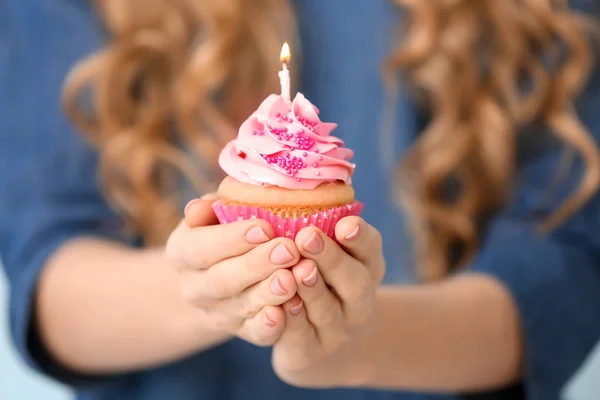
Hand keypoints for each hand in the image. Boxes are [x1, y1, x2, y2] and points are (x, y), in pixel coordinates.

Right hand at [165, 195, 299, 345]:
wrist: (222, 275)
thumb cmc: (224, 229)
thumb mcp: (212, 213)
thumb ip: (210, 208)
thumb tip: (204, 206)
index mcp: (181, 252)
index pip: (201, 248)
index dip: (232, 239)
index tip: (265, 227)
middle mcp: (193, 288)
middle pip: (223, 280)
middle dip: (257, 264)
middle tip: (288, 250)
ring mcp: (217, 313)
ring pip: (242, 306)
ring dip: (269, 293)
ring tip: (292, 278)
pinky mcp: (241, 330)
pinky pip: (255, 333)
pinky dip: (270, 325)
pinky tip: (287, 311)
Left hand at [272, 216, 384, 386]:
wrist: (318, 340)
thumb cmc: (318, 280)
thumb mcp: (329, 252)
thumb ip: (317, 225)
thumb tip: (284, 185)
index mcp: (365, 267)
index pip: (371, 249)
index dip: (360, 238)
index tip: (346, 223)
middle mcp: (358, 299)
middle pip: (354, 282)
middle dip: (331, 259)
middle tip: (307, 236)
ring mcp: (337, 329)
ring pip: (327, 311)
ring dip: (312, 290)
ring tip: (295, 271)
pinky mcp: (310, 351)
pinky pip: (301, 338)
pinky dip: (290, 322)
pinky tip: (277, 305)